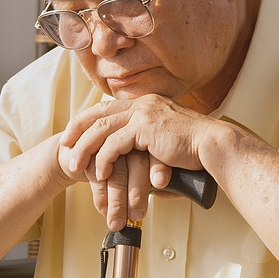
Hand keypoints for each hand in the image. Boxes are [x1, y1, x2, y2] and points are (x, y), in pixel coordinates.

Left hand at [60, 95, 217, 227]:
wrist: (214, 146)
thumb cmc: (196, 150)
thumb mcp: (167, 142)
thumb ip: (149, 146)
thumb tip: (138, 165)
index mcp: (147, 103)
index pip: (109, 107)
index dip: (88, 120)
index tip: (74, 133)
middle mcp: (143, 103)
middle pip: (99, 113)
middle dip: (78, 130)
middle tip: (64, 145)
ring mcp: (144, 113)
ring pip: (102, 129)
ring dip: (85, 149)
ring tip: (75, 166)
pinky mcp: (145, 127)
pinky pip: (114, 144)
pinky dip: (103, 159)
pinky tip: (98, 173)